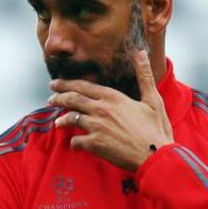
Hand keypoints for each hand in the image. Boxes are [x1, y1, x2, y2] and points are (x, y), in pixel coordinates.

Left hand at [47, 51, 173, 171]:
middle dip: (58, 98)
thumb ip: (144, 76)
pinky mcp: (95, 145)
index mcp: (113, 97)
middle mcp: (101, 109)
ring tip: (58, 123)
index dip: (66, 84)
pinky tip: (75, 145)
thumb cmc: (156, 129)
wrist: (156, 155)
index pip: (83, 87)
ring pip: (71, 119)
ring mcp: (96, 127)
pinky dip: (74, 143)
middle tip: (51, 99)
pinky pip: (76, 141)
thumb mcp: (153, 99)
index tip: (56, 84)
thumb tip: (141, 53)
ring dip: (62, 120)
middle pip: (72, 100)